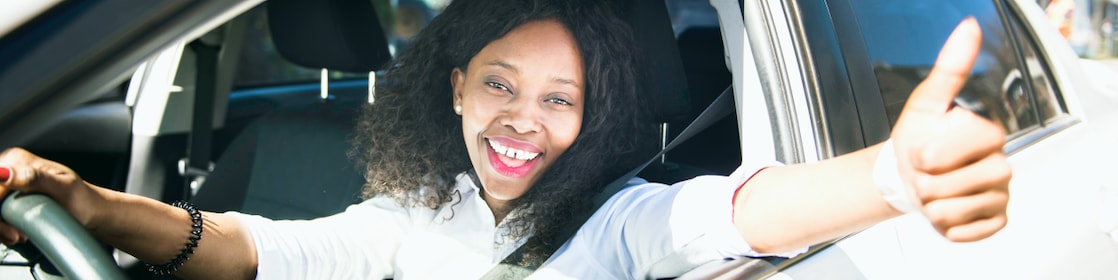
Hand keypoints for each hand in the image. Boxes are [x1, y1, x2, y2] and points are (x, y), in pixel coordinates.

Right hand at [0, 148, 96, 244]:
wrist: (91, 212)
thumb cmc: (83, 200)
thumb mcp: (62, 188)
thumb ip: (34, 179)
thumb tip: (5, 173)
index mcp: (17, 160)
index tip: (11, 228)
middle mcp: (10, 169)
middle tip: (15, 235)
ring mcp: (8, 184)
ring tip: (18, 236)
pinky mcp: (9, 198)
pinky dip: (0, 228)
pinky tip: (15, 234)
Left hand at [890, 18, 1011, 241]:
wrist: (906, 176)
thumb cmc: (918, 139)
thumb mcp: (927, 101)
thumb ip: (949, 67)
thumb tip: (967, 28)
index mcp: (990, 136)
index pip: (968, 145)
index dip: (934, 152)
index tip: (923, 151)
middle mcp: (1002, 166)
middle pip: (955, 183)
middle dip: (925, 181)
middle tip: (926, 173)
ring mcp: (1000, 197)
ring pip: (954, 209)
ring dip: (929, 203)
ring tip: (933, 190)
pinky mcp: (993, 224)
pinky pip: (963, 232)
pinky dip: (943, 224)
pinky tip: (945, 209)